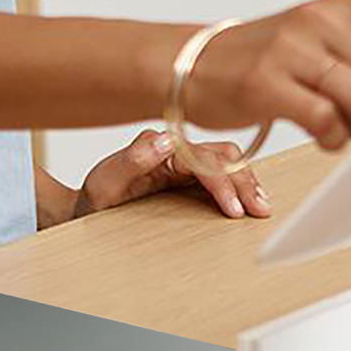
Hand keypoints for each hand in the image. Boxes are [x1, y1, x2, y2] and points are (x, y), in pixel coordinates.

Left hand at [73, 128, 269, 220]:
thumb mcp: (104, 182)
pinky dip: (241, 185)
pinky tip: (252, 199)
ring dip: (248, 181)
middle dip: (244, 180)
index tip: (232, 208)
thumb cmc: (96, 198)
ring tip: (261, 206)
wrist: (89, 210)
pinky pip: (223, 175)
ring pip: (229, 162)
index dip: (220, 181)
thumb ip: (132, 160)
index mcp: (158, 146)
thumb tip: (167, 141)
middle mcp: (175, 150)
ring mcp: (185, 163)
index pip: (200, 157)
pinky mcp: (191, 178)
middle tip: (259, 209)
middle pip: (222, 155)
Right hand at [187, 0, 350, 151]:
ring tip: (343, 121)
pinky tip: (323, 133)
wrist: (194, 63)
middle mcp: (322, 21)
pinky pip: (326, 120)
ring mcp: (294, 50)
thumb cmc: (269, 58)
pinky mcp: (268, 83)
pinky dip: (334, 136)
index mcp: (342, 7)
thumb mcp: (324, 41)